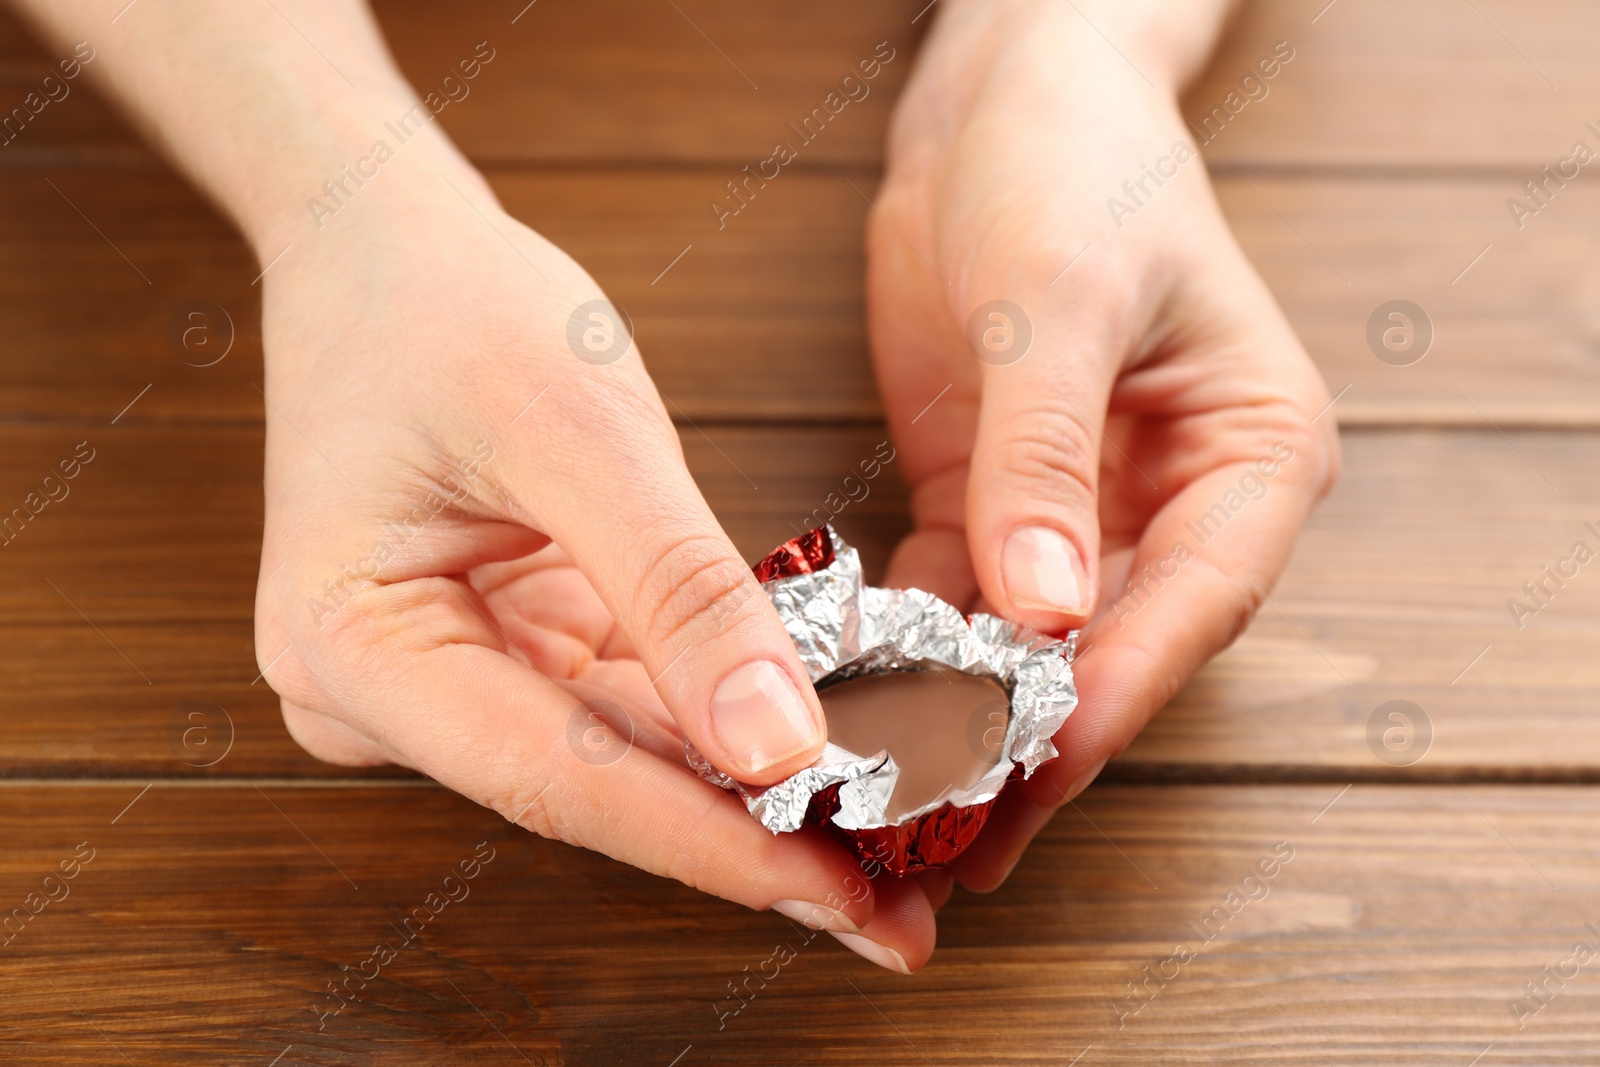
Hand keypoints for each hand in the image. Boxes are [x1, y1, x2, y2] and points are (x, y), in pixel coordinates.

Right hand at [248, 164, 940, 968]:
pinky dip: (720, 717)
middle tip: (895, 895)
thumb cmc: (450, 307)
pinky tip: (825, 749)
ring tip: (887, 833)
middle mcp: (382, 691)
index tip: (838, 889)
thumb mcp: (579, 430)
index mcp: (353, 645)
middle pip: (590, 787)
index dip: (710, 841)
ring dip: (746, 788)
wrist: (382, 246)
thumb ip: (677, 590)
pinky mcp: (499, 650)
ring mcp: (441, 677)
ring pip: (619, 756)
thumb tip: (780, 745)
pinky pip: (622, 703)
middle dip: (745, 834)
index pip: (558, 778)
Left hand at [865, 0, 1339, 889]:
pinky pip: (955, 606)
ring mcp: (1082, 516)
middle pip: (1111, 653)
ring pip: (1028, 651)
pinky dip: (910, 662)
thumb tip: (1044, 611)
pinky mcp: (993, 504)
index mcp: (1251, 458)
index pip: (1191, 604)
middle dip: (1031, 744)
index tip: (1032, 764)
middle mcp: (1178, 505)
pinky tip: (859, 716)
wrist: (1006, 103)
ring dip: (963, 728)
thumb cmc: (1072, 167)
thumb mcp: (1061, 296)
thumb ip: (1048, 454)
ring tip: (893, 816)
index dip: (1113, 691)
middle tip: (947, 837)